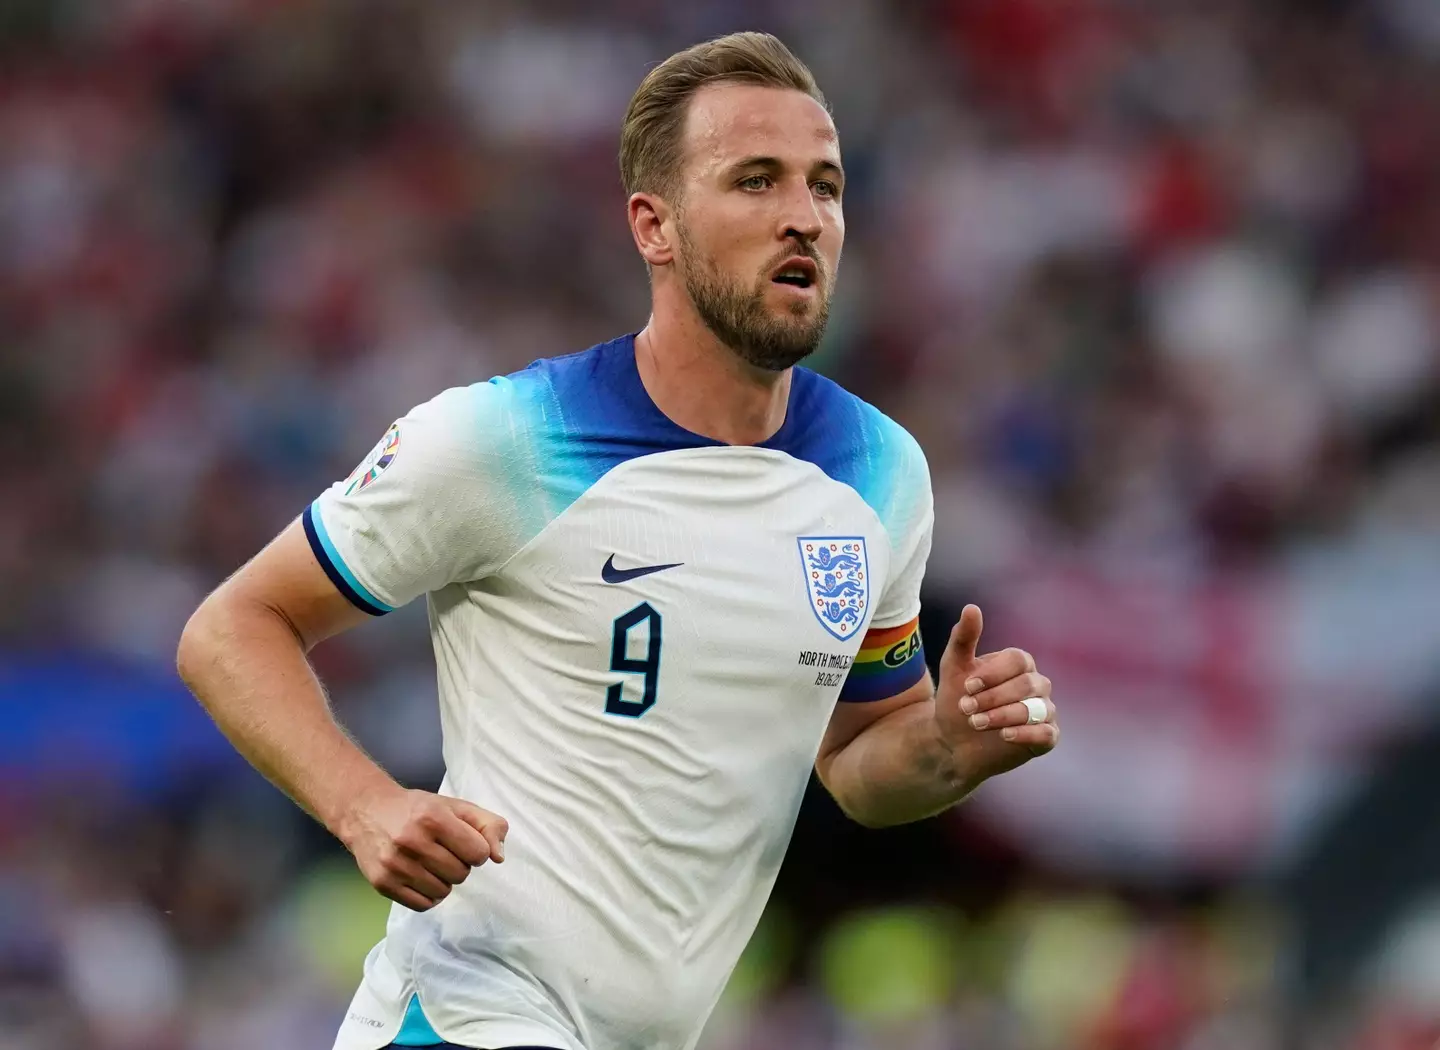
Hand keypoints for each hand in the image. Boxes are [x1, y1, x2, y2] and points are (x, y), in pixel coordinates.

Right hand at [337, 784, 507, 911]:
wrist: (366, 811)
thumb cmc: (419, 810)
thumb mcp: (457, 807)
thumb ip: (488, 825)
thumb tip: (499, 857)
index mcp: (434, 818)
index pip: (479, 853)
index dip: (476, 849)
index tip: (463, 842)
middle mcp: (412, 841)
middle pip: (461, 874)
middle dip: (459, 864)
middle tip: (442, 851)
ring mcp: (395, 864)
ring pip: (443, 891)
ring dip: (443, 880)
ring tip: (429, 863)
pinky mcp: (382, 883)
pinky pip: (423, 905)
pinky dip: (428, 895)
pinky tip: (420, 877)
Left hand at [934, 604, 1057, 784]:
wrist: (952, 742)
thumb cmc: (957, 701)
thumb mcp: (954, 668)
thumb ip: (964, 638)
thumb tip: (971, 607)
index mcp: (1019, 664)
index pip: (1018, 661)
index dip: (994, 673)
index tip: (968, 686)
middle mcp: (1037, 684)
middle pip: (1026, 685)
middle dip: (993, 697)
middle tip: (966, 708)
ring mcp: (1044, 711)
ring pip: (1035, 709)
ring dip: (1003, 716)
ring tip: (975, 723)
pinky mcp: (1046, 737)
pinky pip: (1048, 733)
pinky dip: (1026, 734)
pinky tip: (1004, 735)